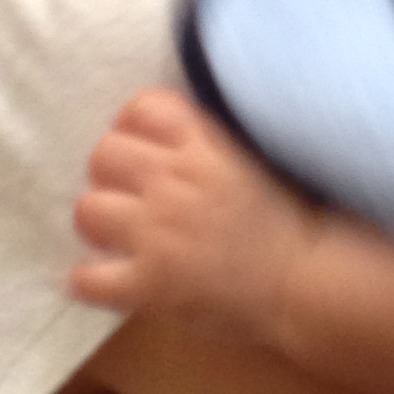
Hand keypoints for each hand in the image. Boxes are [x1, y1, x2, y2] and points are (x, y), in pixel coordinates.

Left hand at [71, 89, 321, 337]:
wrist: (305, 283)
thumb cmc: (285, 224)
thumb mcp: (246, 161)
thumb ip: (201, 145)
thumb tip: (154, 140)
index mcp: (205, 148)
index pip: (142, 108)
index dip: (132, 127)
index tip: (140, 149)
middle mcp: (175, 182)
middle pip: (103, 155)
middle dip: (111, 176)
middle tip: (130, 198)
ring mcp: (159, 234)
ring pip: (87, 211)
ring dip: (101, 226)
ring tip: (120, 240)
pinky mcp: (150, 284)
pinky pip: (89, 278)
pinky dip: (93, 283)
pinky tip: (111, 282)